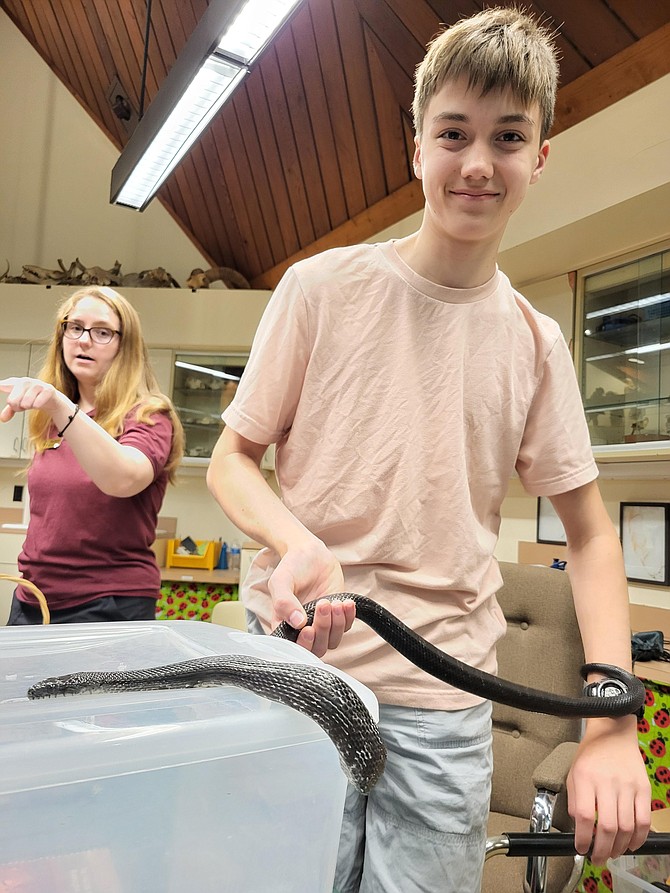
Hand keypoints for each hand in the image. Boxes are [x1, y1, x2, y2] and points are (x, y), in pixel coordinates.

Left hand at [0, 377, 63, 421]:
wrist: (52, 397)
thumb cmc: (33, 397)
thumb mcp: (20, 403)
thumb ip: (10, 410)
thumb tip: (2, 418)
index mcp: (16, 383)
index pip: (3, 385)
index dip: (0, 387)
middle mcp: (26, 382)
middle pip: (12, 400)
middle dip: (16, 407)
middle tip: (20, 406)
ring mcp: (37, 385)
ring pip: (25, 403)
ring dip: (27, 407)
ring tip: (30, 404)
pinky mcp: (48, 390)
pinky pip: (38, 402)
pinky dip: (36, 405)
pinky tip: (37, 404)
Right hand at [268, 539, 354, 657]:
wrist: (311, 553)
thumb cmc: (292, 566)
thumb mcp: (281, 580)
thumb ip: (283, 601)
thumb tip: (297, 622)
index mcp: (284, 625)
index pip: (293, 649)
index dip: (303, 645)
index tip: (308, 628)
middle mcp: (302, 629)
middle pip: (316, 648)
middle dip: (322, 629)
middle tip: (322, 604)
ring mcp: (321, 624)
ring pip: (332, 641)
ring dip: (336, 624)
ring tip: (334, 601)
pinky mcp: (337, 617)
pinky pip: (346, 627)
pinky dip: (348, 617)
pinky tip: (345, 602)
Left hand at [567, 716, 650, 863]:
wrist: (613, 732)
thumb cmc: (591, 753)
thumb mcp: (573, 772)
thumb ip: (574, 799)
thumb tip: (579, 827)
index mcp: (585, 777)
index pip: (583, 815)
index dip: (582, 838)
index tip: (581, 848)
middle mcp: (607, 782)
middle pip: (606, 826)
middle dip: (601, 849)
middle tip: (598, 858)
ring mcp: (628, 786)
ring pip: (626, 827)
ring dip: (619, 847)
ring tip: (611, 852)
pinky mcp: (644, 789)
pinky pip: (644, 820)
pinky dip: (638, 838)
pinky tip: (630, 844)